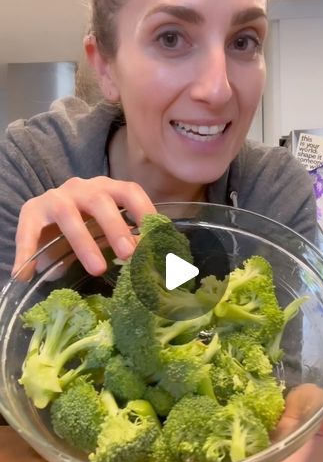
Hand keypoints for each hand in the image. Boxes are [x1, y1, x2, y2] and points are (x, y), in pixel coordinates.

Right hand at [12, 176, 155, 278]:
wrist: (47, 220)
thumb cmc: (86, 227)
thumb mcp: (107, 231)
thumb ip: (127, 242)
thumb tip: (155, 269)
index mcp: (106, 190)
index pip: (129, 192)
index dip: (144, 210)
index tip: (157, 235)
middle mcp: (82, 189)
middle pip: (101, 202)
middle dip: (116, 228)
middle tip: (129, 254)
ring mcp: (56, 198)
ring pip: (68, 214)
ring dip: (84, 243)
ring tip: (97, 269)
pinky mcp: (31, 211)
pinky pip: (29, 230)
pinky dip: (27, 251)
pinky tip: (26, 273)